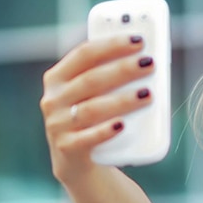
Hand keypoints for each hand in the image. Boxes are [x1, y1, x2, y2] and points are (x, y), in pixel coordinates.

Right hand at [40, 35, 153, 184]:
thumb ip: (108, 77)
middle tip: (149, 64)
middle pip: (91, 79)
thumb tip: (145, 60)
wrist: (75, 162)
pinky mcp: (66, 147)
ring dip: (122, 100)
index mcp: (57, 78)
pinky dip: (105, 130)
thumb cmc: (91, 119)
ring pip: (92, 108)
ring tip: (147, 94)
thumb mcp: (91, 95)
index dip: (111, 45)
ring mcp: (57, 124)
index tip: (138, 41)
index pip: (84, 54)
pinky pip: (88, 138)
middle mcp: (53, 99)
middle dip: (122, 69)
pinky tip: (122, 125)